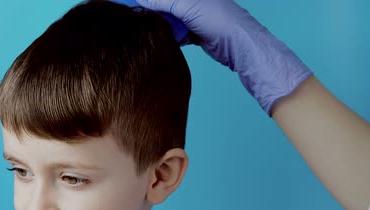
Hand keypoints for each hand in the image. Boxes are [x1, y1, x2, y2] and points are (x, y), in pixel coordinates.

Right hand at [136, 0, 311, 113]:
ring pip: (170, 18)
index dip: (147, 0)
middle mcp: (193, 0)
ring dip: (160, 25)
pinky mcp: (196, 32)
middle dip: (152, 10)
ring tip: (148, 29)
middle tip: (135, 16)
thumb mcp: (187, 6)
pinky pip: (177, 32)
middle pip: (165, 4)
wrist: (240, 45)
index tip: (130, 3)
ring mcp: (195, 16)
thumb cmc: (220, 20)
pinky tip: (165, 39)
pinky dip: (171, 36)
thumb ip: (163, 2)